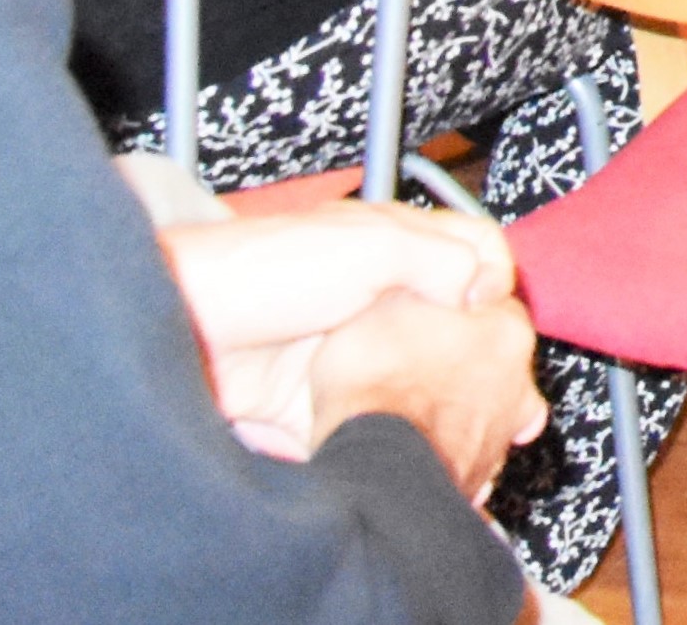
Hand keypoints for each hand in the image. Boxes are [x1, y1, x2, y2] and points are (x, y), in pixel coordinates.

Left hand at [161, 203, 537, 484]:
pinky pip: (369, 419)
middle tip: (500, 384)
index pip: (473, 251)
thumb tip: (483, 295)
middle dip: (481, 354)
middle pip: (451, 322)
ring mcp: (349, 350)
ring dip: (441, 400)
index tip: (496, 311)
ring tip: (467, 422)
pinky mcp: (319, 400)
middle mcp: (378, 296)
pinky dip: (391, 434)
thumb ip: (439, 260)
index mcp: (394, 245)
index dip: (496, 278)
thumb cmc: (268, 269)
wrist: (186, 330)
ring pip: (416, 377)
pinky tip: (414, 442)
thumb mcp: (371, 245)